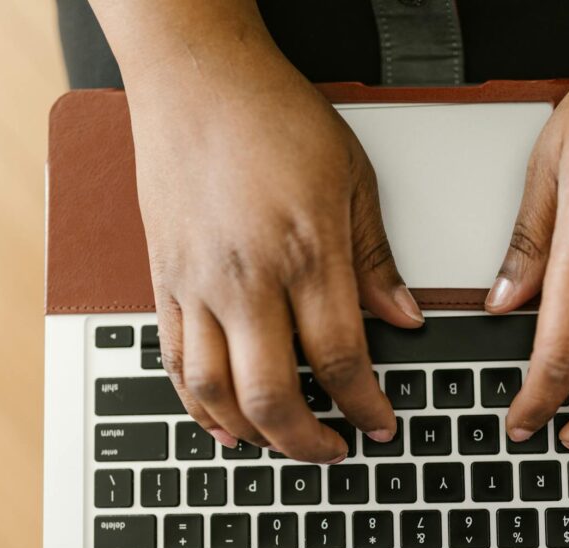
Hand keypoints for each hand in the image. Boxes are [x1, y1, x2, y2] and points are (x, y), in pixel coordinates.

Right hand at [125, 36, 422, 462]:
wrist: (196, 76)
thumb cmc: (274, 115)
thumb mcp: (352, 179)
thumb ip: (375, 259)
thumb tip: (404, 318)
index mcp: (305, 253)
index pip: (341, 360)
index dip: (365, 407)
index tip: (380, 426)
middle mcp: (245, 279)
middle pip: (273, 395)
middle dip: (309, 441)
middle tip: (334, 450)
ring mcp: (197, 284)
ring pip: (216, 393)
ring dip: (253, 434)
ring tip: (283, 443)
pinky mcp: (164, 280)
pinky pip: (174, 363)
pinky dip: (198, 405)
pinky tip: (221, 422)